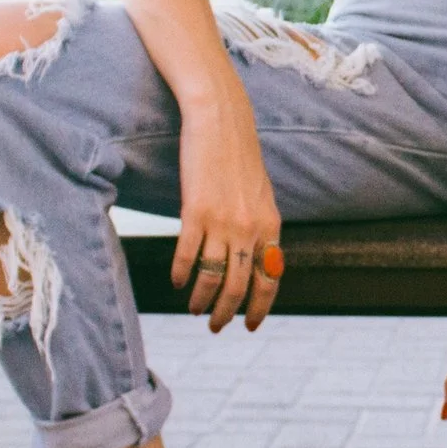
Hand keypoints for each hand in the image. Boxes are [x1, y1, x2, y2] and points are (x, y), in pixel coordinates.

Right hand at [170, 81, 283, 332]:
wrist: (221, 121)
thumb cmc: (238, 157)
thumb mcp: (261, 195)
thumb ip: (261, 228)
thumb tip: (259, 261)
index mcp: (270, 226)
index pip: (270, 279)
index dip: (260, 307)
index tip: (249, 326)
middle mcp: (250, 229)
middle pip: (240, 286)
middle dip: (227, 313)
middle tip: (215, 327)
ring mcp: (223, 221)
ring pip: (213, 277)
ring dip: (202, 300)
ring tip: (193, 309)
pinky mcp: (196, 211)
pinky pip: (188, 255)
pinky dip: (180, 274)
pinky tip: (176, 282)